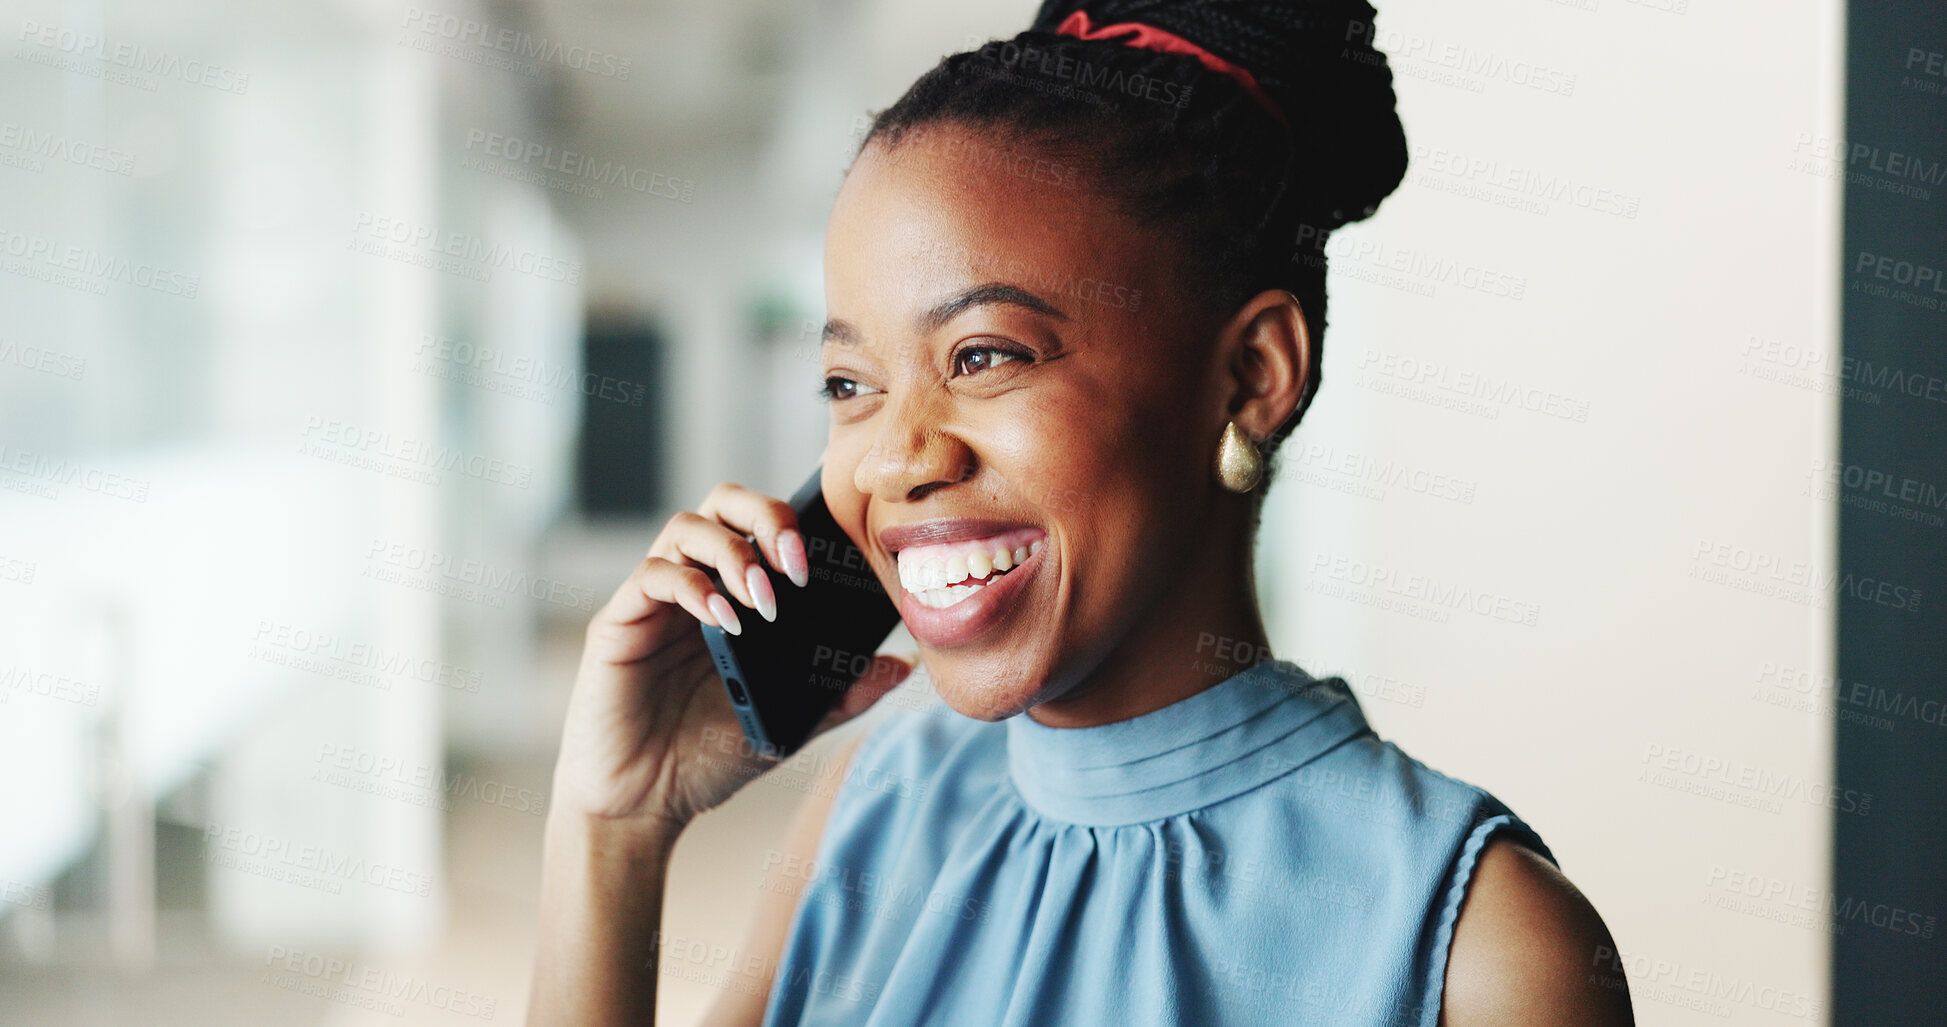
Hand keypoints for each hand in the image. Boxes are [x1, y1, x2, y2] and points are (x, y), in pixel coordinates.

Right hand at [549, 482, 912, 834]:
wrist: (643, 804)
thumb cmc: (707, 757)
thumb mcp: (790, 722)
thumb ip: (842, 694)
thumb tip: (901, 664)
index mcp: (733, 594)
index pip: (763, 524)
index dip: (800, 522)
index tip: (837, 554)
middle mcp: (693, 583)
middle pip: (723, 502)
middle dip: (766, 517)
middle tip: (796, 565)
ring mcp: (654, 600)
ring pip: (686, 527)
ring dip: (734, 552)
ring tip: (765, 600)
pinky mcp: (618, 622)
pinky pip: (652, 576)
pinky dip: (693, 586)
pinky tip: (724, 618)